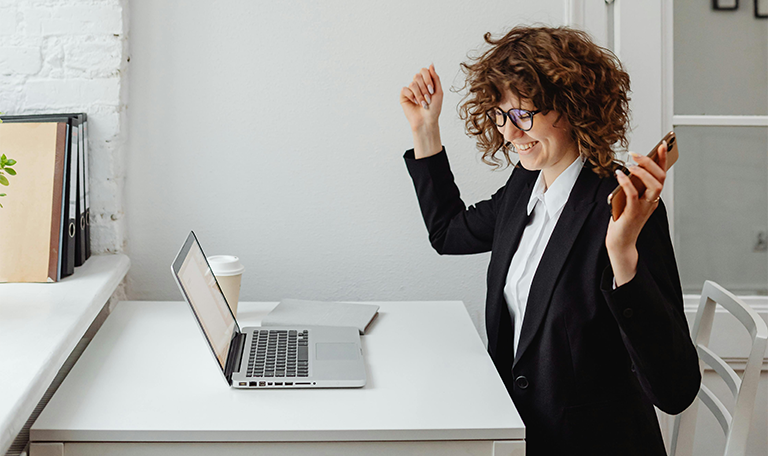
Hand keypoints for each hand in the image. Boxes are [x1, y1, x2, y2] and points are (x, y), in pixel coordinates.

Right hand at [400, 64, 443, 132]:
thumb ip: (435, 77)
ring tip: (423, 104)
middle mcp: (418, 84)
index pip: (424, 71)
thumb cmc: (434, 108)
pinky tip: (414, 103)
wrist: (427, 121)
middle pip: (417, 76)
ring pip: (412, 84)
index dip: (428, 79)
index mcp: (426, 81)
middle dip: (424, 89)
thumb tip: (431, 64)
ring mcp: (410, 89)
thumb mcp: (439, 92)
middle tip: (428, 99)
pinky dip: (412, 97)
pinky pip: (405, 89)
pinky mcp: (404, 95)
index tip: (432, 90)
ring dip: (419, 95)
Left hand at [605, 141, 667, 285]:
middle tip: (636, 154)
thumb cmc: (623, 220)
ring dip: (643, 172)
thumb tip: (628, 168)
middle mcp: (651, 201)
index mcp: (652, 197)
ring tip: (630, 163)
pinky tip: (619, 174)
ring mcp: (644, 208)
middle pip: (660, 178)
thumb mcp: (629, 199)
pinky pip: (633, 195)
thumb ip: (632, 186)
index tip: (663, 144)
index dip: (663, 159)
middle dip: (651, 162)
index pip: (661, 175)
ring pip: (653, 186)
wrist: (620, 241)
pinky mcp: (633, 214)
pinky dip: (627, 183)